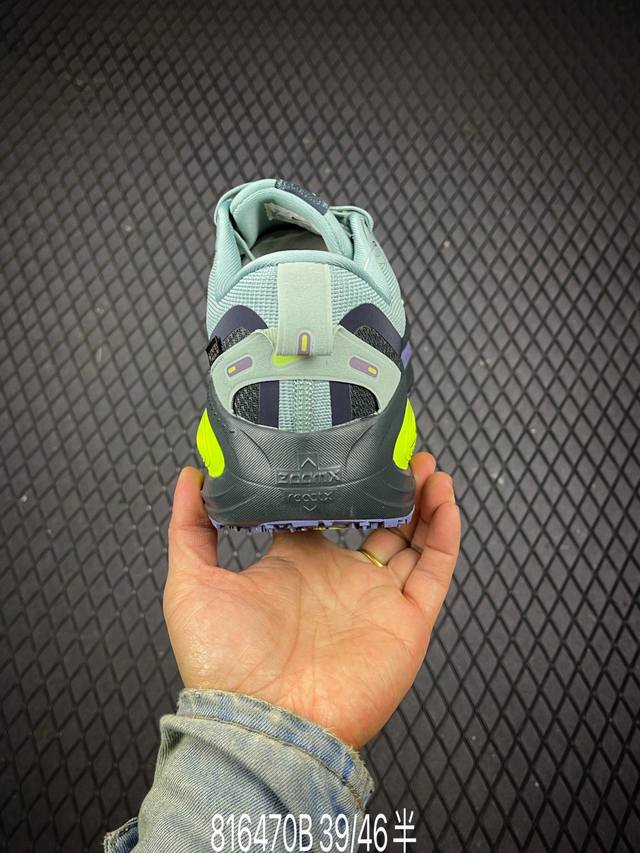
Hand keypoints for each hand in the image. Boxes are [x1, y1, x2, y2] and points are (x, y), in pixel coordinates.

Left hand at [164, 453, 459, 747]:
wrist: (263, 723)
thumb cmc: (224, 664)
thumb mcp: (192, 582)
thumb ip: (190, 526)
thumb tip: (188, 476)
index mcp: (298, 565)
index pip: (327, 515)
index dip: (341, 484)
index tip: (348, 449)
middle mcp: (341, 579)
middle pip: (379, 523)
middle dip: (393, 487)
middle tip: (402, 452)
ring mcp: (376, 599)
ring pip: (414, 540)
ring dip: (425, 502)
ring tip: (429, 465)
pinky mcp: (406, 621)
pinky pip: (436, 572)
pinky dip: (447, 534)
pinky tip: (446, 500)